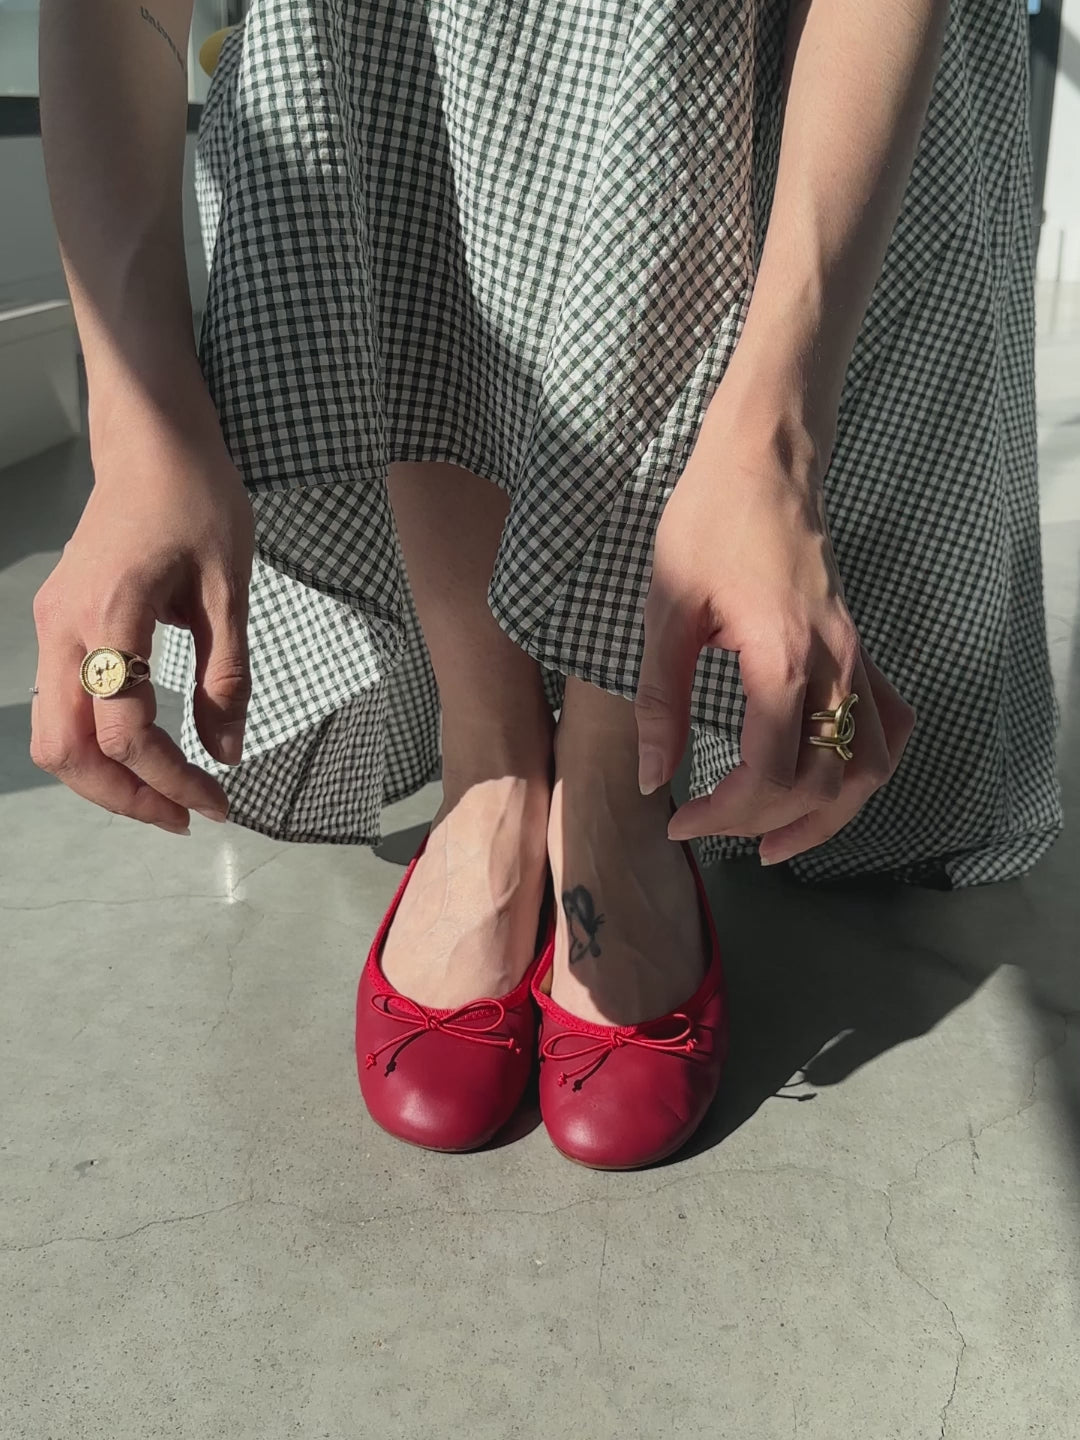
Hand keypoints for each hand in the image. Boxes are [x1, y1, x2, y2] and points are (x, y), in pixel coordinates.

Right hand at [30, 402, 254, 832]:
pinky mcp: (57, 624)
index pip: (127, 733)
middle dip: (125, 797)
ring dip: (105, 778)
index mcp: (111, 616)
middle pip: (67, 750)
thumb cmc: (198, 501)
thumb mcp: (230, 590)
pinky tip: (146, 752)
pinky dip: (96, 746)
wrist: (151, 443)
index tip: (220, 803)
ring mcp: (51, 627)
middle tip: (185, 816)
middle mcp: (64, 629)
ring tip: (167, 794)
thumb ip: (227, 677)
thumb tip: (227, 753)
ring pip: (53, 736)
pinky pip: (60, 707)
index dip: (173, 781)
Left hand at [634, 389, 914, 865]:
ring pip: (871, 764)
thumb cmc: (709, 522)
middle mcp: (833, 664)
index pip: (772, 774)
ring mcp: (856, 656)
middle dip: (768, 824)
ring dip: (831, 814)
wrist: (765, 459)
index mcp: (781, 657)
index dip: (727, 814)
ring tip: (779, 841)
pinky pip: (890, 722)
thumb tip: (654, 777)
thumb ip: (660, 701)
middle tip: (713, 830)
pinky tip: (835, 782)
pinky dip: (870, 765)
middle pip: (826, 782)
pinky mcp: (860, 646)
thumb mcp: (667, 610)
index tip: (682, 821)